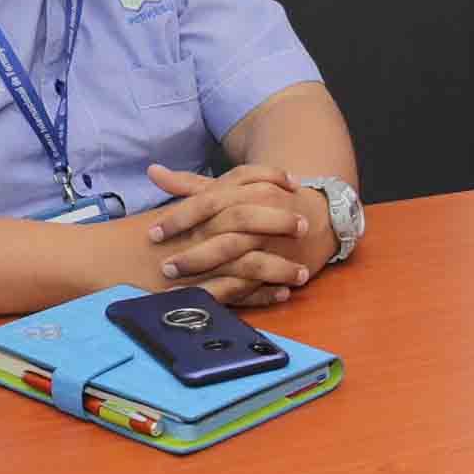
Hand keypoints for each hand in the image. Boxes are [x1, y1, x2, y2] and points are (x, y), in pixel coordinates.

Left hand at [136, 163, 318, 302]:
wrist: (321, 214)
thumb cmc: (267, 200)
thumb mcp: (231, 188)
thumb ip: (190, 185)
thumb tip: (153, 171)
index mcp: (245, 191)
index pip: (207, 202)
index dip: (179, 218)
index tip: (152, 235)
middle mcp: (261, 213)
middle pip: (224, 231)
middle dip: (193, 251)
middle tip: (165, 267)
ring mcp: (274, 241)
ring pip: (240, 257)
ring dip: (210, 273)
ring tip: (181, 288)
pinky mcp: (285, 264)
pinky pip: (258, 282)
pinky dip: (236, 292)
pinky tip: (212, 302)